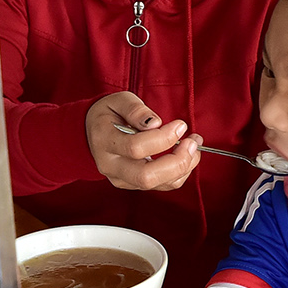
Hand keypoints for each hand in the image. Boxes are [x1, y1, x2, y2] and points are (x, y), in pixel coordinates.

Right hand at [85, 92, 201, 191]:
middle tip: (192, 142)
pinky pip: (161, 186)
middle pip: (146, 176)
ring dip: (183, 167)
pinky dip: (180, 173)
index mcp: (104, 140)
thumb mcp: (119, 100)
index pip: (135, 148)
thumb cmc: (109, 113)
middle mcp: (110, 165)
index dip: (163, 138)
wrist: (92, 132)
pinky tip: (187, 156)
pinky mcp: (133, 185)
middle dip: (177, 161)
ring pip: (156, 184)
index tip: (180, 125)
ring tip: (194, 146)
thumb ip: (136, 110)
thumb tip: (156, 123)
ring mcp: (121, 179)